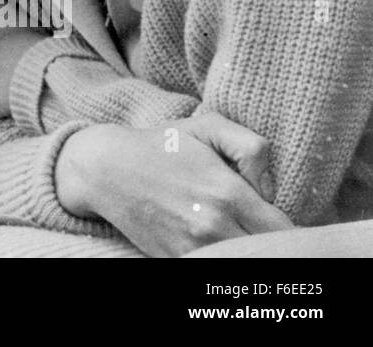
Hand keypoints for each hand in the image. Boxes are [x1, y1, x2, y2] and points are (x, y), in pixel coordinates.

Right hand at [56, 113, 292, 256]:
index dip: (291, 230)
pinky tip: (220, 244)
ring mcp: (192, 248)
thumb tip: (271, 188)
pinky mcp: (175, 260)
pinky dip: (223, 260)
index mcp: (227, 193)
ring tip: (240, 235)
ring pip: (242, 264)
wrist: (104, 169)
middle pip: (267, 253)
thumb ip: (252, 148)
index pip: (284, 231)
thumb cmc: (159, 145)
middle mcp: (212, 226)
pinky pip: (213, 270)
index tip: (280, 221)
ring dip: (248, 253)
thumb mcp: (206, 127)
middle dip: (272, 244)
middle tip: (263, 230)